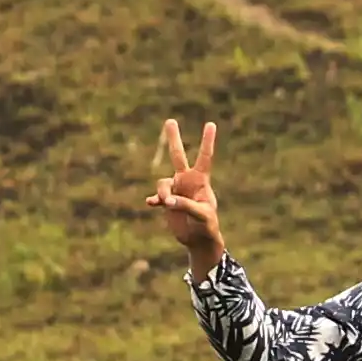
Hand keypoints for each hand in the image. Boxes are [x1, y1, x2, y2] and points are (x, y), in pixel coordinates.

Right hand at [142, 117, 222, 270]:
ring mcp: (176, 191)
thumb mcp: (201, 215)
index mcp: (200, 180)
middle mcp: (187, 181)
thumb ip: (185, 205)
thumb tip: (167, 200)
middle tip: (170, 120)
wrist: (199, 240)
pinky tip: (151, 203)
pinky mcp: (167, 203)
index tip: (210, 124)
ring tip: (166, 203)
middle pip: (178, 156)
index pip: (204, 157)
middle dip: (173, 139)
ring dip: (163, 192)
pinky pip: (157, 197)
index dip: (207, 141)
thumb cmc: (207, 226)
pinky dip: (155, 200)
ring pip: (162, 182)